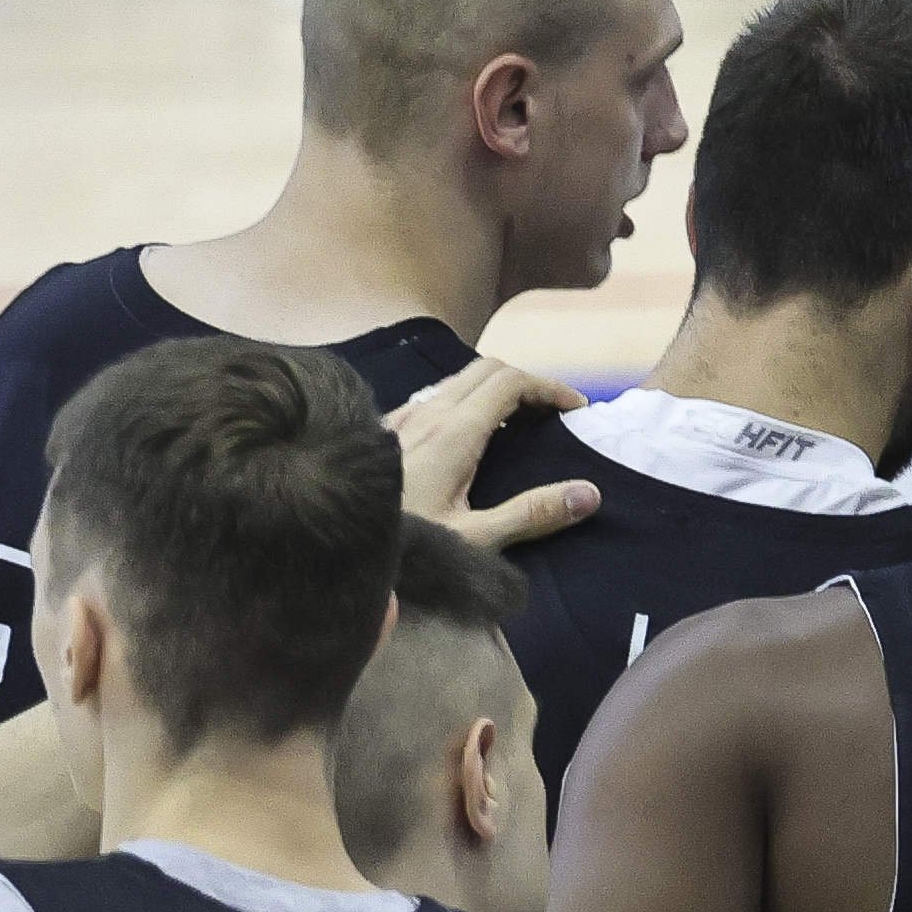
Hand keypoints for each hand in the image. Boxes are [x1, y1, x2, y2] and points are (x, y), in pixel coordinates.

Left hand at [384, 360, 595, 546]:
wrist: (323, 540)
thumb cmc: (401, 543)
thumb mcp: (475, 538)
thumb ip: (532, 515)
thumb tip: (588, 494)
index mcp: (453, 432)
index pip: (510, 382)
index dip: (550, 388)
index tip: (577, 410)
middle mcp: (425, 413)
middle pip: (486, 369)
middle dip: (528, 382)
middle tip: (554, 412)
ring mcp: (401, 417)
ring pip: (458, 379)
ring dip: (495, 388)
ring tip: (520, 420)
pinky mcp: (384, 428)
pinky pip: (433, 395)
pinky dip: (465, 399)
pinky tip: (469, 434)